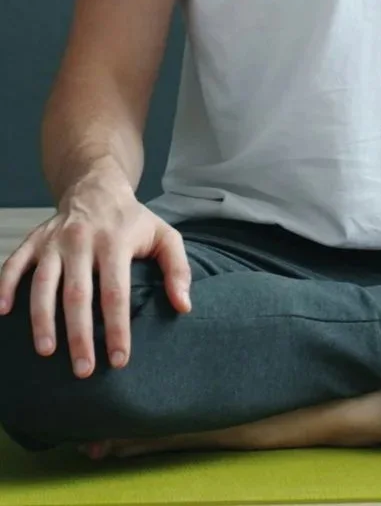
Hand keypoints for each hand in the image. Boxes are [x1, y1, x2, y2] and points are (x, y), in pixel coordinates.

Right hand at [0, 175, 190, 376]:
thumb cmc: (133, 222)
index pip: (116, 292)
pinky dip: (4, 287)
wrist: (98, 188)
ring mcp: (54, 241)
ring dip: (41, 319)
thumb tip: (185, 306)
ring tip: (46, 351)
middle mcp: (83, 241)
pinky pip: (14, 264)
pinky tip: (2, 313)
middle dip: (79, 335)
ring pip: (43, 284)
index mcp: (116, 241)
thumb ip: (178, 268)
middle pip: (78, 294)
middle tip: (83, 370)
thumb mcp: (164, 236)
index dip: (118, 328)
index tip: (119, 361)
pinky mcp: (33, 241)